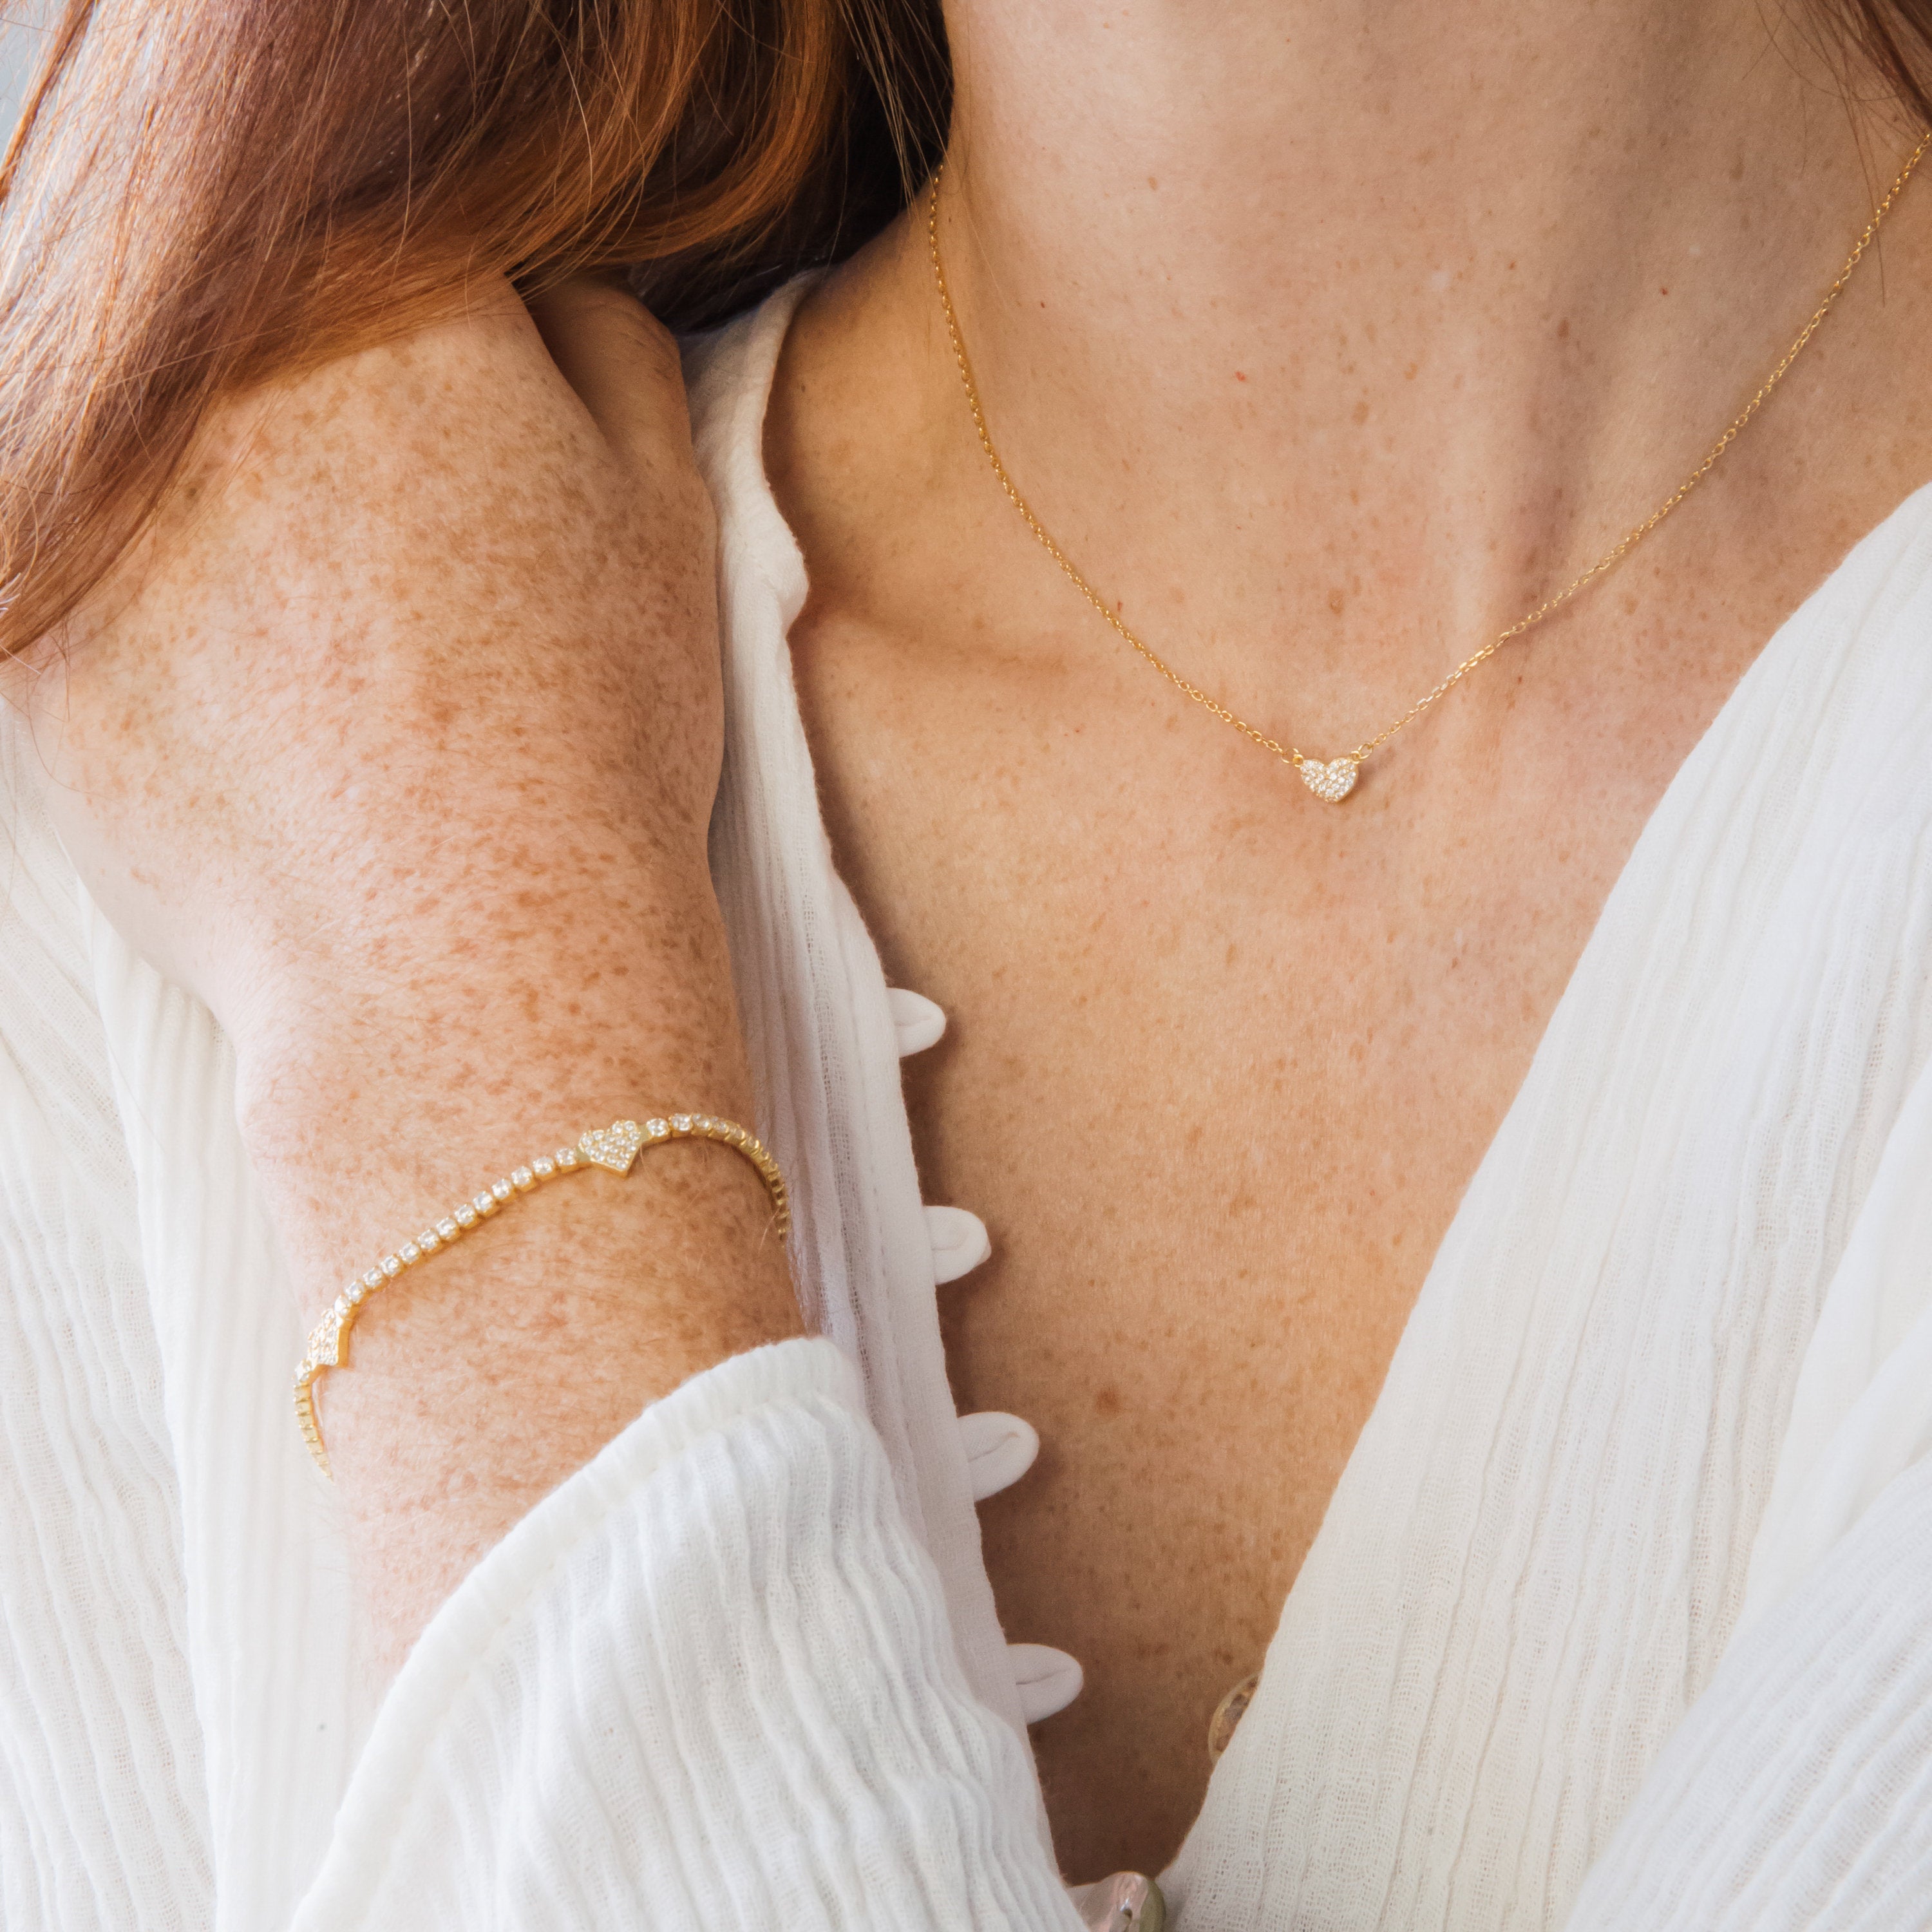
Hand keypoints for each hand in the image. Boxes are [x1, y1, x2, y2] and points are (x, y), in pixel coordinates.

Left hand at [20, 277, 799, 1664]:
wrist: (471, 959)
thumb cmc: (589, 738)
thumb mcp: (664, 512)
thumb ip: (606, 345)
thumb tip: (546, 294)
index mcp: (383, 298)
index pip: (389, 250)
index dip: (446, 357)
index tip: (466, 453)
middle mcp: (211, 360)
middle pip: (245, 322)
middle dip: (311, 412)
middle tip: (387, 555)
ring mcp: (89, 486)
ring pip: (143, 427)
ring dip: (213, 489)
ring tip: (315, 628)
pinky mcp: (17, 622)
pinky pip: (70, 555)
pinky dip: (137, 593)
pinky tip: (247, 688)